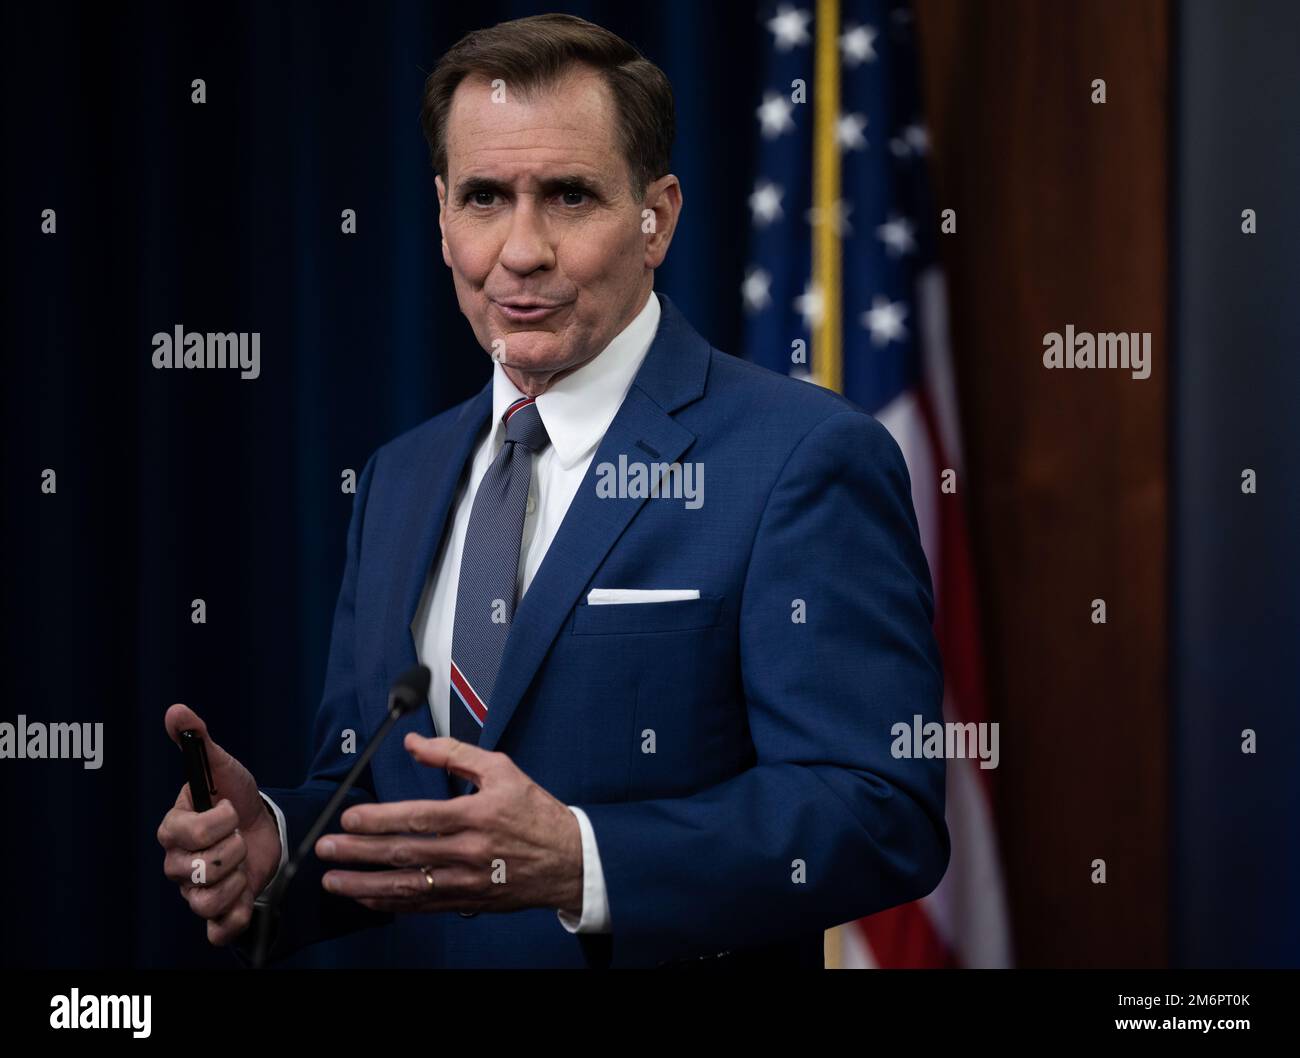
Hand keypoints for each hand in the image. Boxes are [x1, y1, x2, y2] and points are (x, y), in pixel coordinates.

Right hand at [156, 704, 283, 945]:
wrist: (266, 826)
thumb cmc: (238, 797)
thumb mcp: (224, 767)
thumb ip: (200, 741)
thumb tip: (176, 710)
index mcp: (174, 829)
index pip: (182, 835)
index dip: (214, 824)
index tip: (231, 809)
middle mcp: (179, 863)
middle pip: (195, 871)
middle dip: (230, 851)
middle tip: (240, 837)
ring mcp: (195, 890)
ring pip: (204, 901)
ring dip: (236, 880)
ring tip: (245, 863)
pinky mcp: (218, 912)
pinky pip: (216, 929)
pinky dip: (234, 917)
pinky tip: (247, 894)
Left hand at [315, 734, 583, 916]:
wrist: (569, 860)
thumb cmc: (536, 812)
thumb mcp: (502, 770)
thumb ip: (454, 754)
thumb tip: (415, 744)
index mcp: (476, 815)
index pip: (418, 817)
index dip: (379, 819)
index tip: (350, 818)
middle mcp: (469, 851)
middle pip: (404, 853)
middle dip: (359, 852)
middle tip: (326, 849)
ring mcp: (467, 881)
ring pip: (408, 885)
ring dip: (365, 885)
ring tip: (335, 880)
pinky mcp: (468, 901)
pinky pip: (423, 905)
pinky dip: (391, 904)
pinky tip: (367, 898)